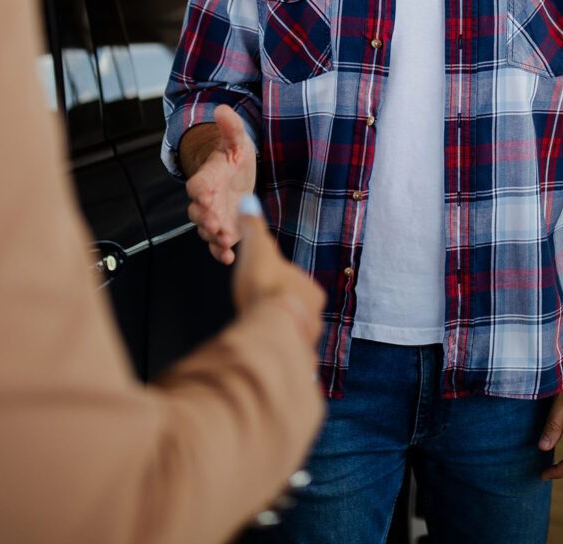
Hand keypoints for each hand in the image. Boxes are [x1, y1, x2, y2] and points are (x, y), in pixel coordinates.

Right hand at [184, 105, 256, 263]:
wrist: (236, 176)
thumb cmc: (233, 158)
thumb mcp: (236, 141)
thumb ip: (231, 127)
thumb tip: (222, 108)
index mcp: (207, 177)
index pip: (197, 185)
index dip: (200, 191)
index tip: (206, 196)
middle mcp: (206, 199)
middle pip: (198, 212)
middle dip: (206, 219)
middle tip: (216, 224)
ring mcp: (213, 216)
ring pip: (206, 230)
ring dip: (214, 237)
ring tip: (225, 241)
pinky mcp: (223, 229)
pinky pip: (216, 243)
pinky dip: (220, 252)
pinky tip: (229, 257)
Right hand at [233, 211, 324, 345]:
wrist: (272, 326)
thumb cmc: (264, 287)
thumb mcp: (257, 249)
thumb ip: (252, 228)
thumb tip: (248, 202)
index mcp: (310, 289)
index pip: (293, 284)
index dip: (276, 284)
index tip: (263, 287)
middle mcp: (314, 315)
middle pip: (296, 311)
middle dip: (280, 312)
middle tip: (260, 312)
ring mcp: (307, 339)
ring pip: (294, 335)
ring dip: (281, 334)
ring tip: (263, 334)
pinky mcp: (297, 360)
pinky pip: (289, 357)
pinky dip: (279, 354)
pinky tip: (268, 354)